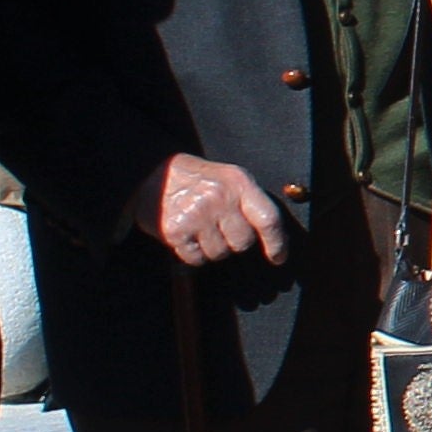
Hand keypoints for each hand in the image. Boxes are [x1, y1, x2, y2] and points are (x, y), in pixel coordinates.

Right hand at [145, 154, 290, 269]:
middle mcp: (220, 197)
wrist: (152, 173)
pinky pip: (196, 259)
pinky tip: (186, 234)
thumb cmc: (198, 180)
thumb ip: (250, 201)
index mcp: (239, 182)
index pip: (268, 219)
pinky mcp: (177, 230)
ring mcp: (197, 214)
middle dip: (233, 241)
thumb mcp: (229, 178)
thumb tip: (273, 237)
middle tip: (217, 226)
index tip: (278, 258)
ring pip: (220, 254)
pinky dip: (192, 253)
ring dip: (211, 248)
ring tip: (199, 227)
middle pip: (243, 242)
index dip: (277, 243)